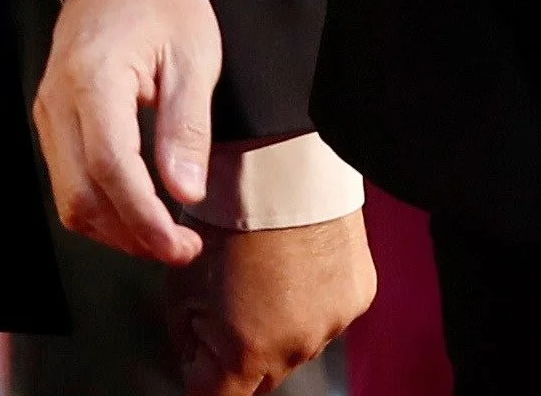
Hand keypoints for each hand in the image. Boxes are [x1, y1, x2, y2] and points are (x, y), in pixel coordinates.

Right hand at [34, 0, 220, 267]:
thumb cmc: (162, 1)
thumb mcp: (194, 56)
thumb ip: (187, 127)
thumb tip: (185, 194)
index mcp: (95, 79)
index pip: (112, 170)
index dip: (146, 220)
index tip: (181, 246)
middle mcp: (59, 100)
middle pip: (82, 196)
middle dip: (131, 236)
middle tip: (181, 249)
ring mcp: (48, 111)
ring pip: (68, 196)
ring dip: (115, 229)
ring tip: (165, 235)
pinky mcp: (50, 118)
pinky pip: (66, 178)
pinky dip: (101, 205)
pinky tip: (139, 208)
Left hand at [170, 211, 375, 395]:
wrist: (278, 166)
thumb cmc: (223, 221)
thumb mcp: (181, 287)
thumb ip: (189, 340)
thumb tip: (199, 360)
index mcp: (247, 354)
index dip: (204, 378)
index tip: (200, 358)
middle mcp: (295, 349)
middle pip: (262, 376)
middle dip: (243, 354)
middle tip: (230, 302)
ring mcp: (333, 323)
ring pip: (298, 345)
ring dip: (281, 325)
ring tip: (267, 272)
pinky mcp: (358, 296)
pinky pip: (329, 314)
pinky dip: (313, 299)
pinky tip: (299, 262)